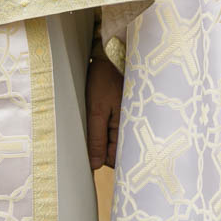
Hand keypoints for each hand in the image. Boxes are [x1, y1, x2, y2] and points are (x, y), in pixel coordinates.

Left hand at [87, 51, 122, 168]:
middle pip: (117, 151)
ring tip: (93, 120)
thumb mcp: (96, 110)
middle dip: (101, 148)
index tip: (88, 154)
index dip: (101, 159)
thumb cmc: (104, 80)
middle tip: (89, 133)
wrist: (110, 56)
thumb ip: (96, 138)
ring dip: (102, 136)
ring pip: (114, 140)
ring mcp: (129, 119)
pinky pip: (115, 128)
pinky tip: (98, 115)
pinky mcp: (125, 112)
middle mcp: (132, 126)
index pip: (116, 158)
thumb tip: (95, 164)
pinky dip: (105, 126)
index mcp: (128, 127)